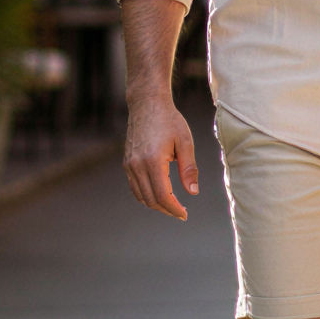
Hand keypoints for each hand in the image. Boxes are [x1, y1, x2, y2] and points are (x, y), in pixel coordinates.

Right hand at [125, 96, 198, 219]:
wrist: (147, 103)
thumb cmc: (169, 120)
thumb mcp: (185, 142)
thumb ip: (189, 168)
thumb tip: (193, 192)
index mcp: (153, 161)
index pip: (162, 196)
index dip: (174, 209)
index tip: (184, 214)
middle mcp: (137, 165)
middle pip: (151, 200)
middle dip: (166, 210)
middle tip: (181, 212)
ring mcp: (129, 165)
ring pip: (141, 196)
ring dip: (156, 204)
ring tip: (172, 205)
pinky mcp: (126, 163)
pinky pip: (135, 187)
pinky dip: (146, 195)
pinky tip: (159, 194)